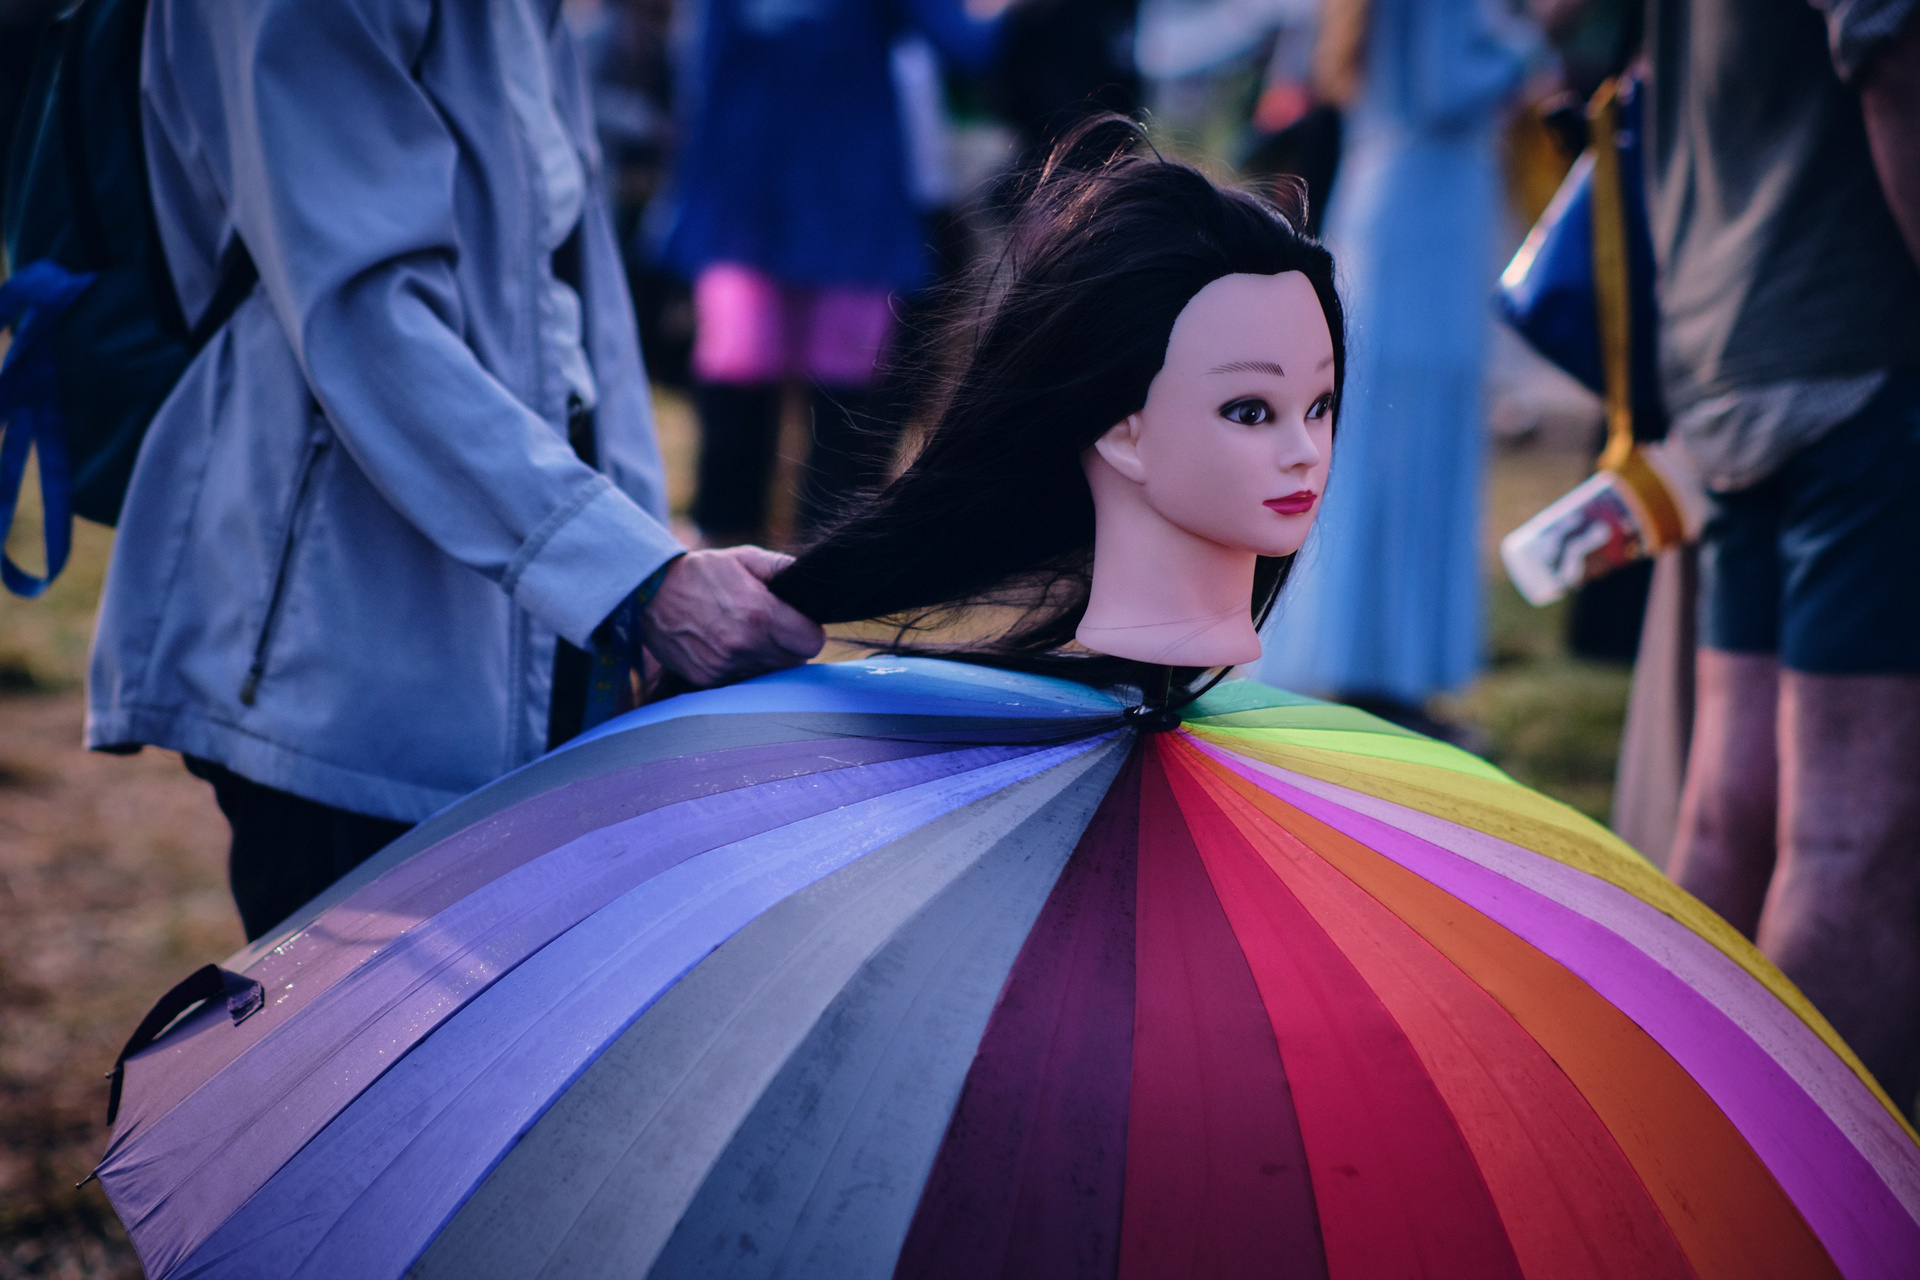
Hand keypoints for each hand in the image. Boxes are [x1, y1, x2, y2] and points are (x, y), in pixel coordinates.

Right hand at [642, 547, 824, 686]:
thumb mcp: (745, 558)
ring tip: (746, 634)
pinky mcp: (709, 680)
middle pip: (794, 661)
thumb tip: (811, 580)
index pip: (812, 643)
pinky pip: (743, 681)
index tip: (798, 622)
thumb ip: (783, 568)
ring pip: (770, 674)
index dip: (809, 631)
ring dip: (766, 658)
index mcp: (760, 613)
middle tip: (770, 626)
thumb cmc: (702, 572)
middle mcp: (744, 645)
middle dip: (789, 645)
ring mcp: (725, 666)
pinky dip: (742, 667)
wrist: (649, 593)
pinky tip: (728, 646)